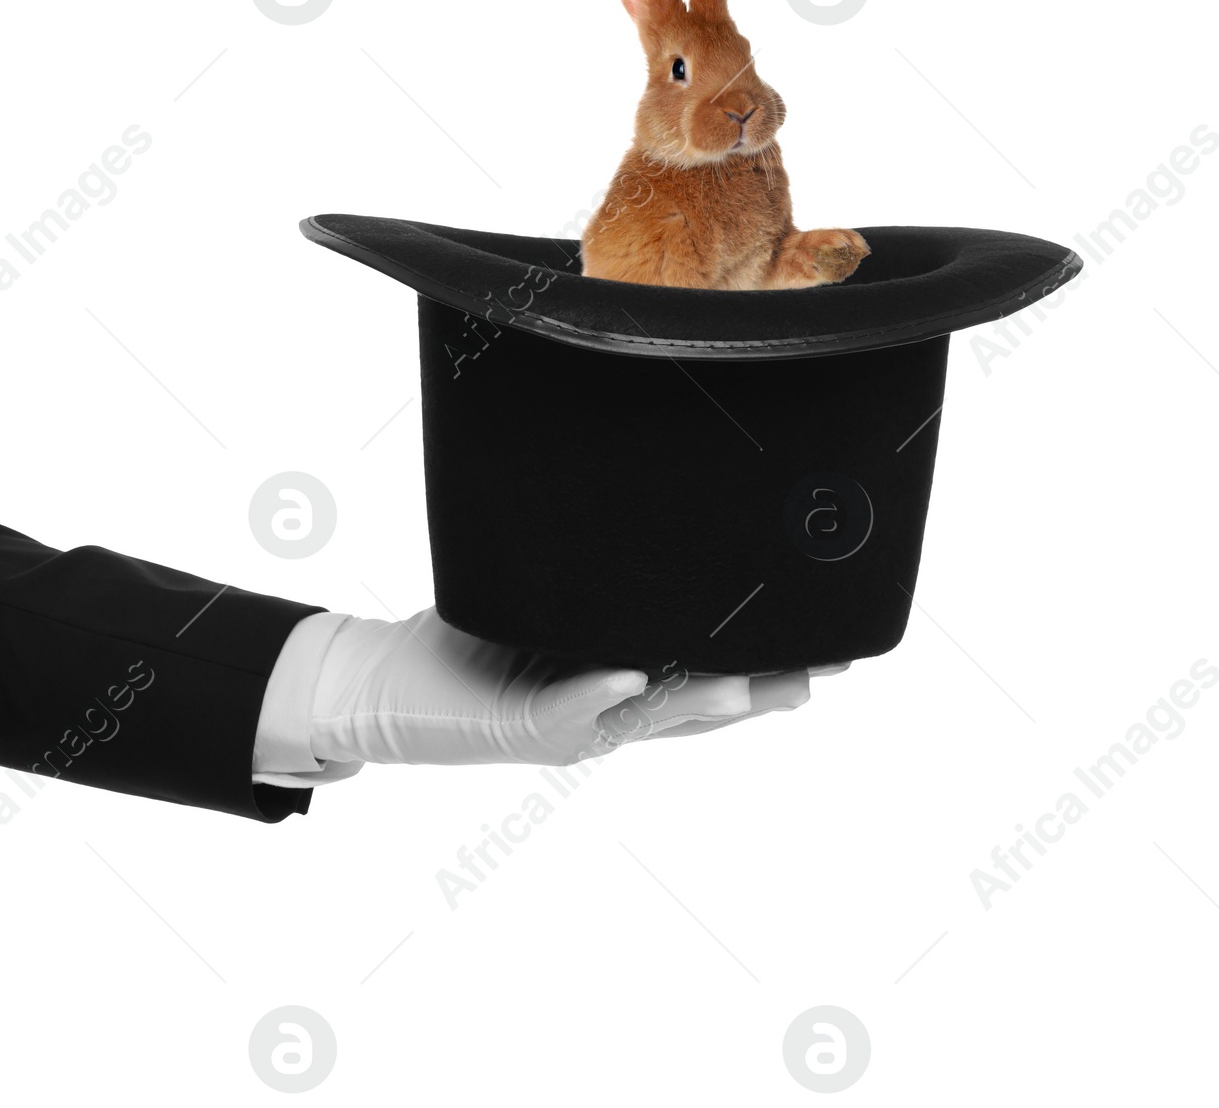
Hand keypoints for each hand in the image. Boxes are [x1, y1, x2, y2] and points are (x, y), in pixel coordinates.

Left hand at [307, 608, 826, 767]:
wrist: (379, 687)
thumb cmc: (466, 639)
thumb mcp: (542, 595)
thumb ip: (590, 566)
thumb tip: (641, 489)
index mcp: (621, 682)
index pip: (709, 672)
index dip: (773, 661)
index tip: (838, 639)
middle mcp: (605, 713)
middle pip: (699, 706)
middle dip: (765, 687)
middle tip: (831, 667)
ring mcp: (566, 725)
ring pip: (646, 717)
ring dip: (701, 698)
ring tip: (760, 682)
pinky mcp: (514, 728)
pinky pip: (562, 711)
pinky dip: (596, 696)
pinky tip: (630, 677)